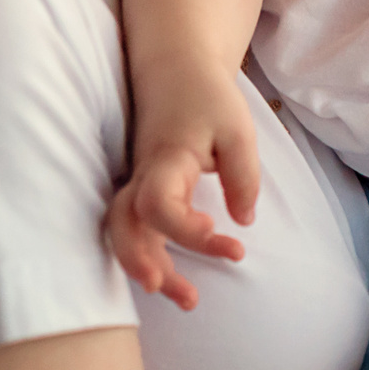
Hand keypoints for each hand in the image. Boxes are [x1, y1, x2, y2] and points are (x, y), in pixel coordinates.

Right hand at [103, 100, 261, 311]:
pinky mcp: (144, 189)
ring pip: (126, 232)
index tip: (228, 241)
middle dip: (145, 265)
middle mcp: (143, 176)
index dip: (188, 233)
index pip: (159, 206)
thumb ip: (243, 176)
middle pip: (125, 227)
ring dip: (148, 268)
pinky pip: (136, 227)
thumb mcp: (238, 130)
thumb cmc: (208, 98)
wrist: (176, 69)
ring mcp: (139, 183)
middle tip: (183, 297)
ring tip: (188, 300)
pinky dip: (150, 254)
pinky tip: (175, 275)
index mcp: (166, 160)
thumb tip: (242, 221)